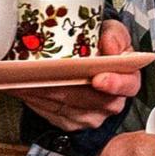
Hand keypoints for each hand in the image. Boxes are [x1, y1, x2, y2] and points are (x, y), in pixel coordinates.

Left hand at [13, 18, 143, 131]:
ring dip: (46, 89)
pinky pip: (49, 112)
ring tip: (31, 73)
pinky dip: (35, 97)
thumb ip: (114, 35)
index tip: (99, 79)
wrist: (87, 62)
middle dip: (68, 84)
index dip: (114, 83)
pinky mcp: (68, 122)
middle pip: (90, 98)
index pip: (128, 85)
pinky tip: (26, 83)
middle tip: (50, 71)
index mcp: (127, 80)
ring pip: (65, 105)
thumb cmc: (101, 48)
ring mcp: (89, 116)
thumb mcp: (112, 32)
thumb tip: (109, 45)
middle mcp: (110, 102)